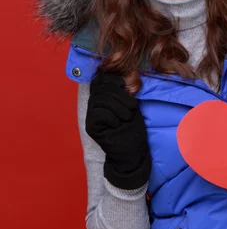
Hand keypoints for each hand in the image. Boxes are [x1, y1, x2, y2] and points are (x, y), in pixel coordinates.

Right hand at [85, 70, 150, 189]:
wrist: (132, 152)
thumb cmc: (133, 129)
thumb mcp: (131, 106)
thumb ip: (123, 92)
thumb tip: (125, 75)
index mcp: (104, 99)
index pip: (99, 81)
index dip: (110, 78)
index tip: (123, 84)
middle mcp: (94, 107)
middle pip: (100, 89)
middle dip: (119, 95)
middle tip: (132, 106)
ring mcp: (91, 117)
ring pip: (100, 100)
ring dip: (118, 106)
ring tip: (127, 116)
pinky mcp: (91, 128)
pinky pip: (98, 113)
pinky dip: (111, 116)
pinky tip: (118, 123)